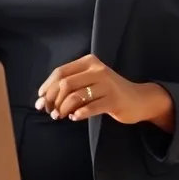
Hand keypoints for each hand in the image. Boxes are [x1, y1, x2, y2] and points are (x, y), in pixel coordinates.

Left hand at [35, 54, 173, 127]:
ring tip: (59, 116)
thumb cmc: (108, 91)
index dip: (46, 87)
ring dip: (63, 109)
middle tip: (49, 112)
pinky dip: (78, 114)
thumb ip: (70, 85)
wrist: (138, 99)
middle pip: (65, 84)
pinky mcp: (113, 100)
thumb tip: (43, 99)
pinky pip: (89, 108)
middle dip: (52, 100)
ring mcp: (107, 85)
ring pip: (75, 97)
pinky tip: (74, 117)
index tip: (40, 100)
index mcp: (89, 62)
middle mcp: (97, 70)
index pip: (60, 72)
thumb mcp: (90, 81)